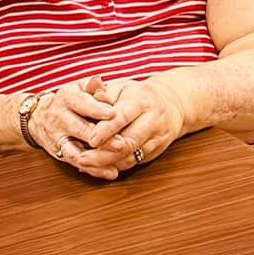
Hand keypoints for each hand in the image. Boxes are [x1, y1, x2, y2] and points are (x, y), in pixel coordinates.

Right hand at [27, 77, 114, 165]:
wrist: (37, 117)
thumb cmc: (68, 100)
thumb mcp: (76, 88)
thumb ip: (90, 85)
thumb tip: (99, 80)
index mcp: (66, 99)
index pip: (81, 103)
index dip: (96, 109)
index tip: (113, 113)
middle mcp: (59, 119)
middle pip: (79, 130)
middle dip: (100, 138)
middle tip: (121, 143)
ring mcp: (58, 139)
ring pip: (75, 152)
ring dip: (96, 160)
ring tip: (115, 165)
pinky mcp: (59, 154)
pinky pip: (76, 164)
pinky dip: (94, 170)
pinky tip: (111, 173)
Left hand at [69, 75, 185, 179]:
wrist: (172, 104)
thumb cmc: (139, 95)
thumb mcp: (123, 87)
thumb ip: (105, 92)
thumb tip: (91, 93)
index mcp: (141, 101)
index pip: (123, 117)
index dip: (106, 130)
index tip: (91, 140)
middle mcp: (152, 120)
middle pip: (128, 142)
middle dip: (103, 154)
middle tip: (81, 158)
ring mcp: (156, 138)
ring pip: (130, 157)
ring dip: (106, 164)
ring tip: (85, 165)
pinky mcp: (155, 151)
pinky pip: (133, 163)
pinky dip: (114, 167)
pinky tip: (98, 167)